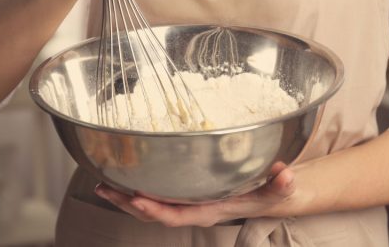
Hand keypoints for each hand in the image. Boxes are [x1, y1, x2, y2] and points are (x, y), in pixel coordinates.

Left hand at [94, 162, 295, 226]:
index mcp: (210, 209)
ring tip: (101, 184)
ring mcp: (189, 202)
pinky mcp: (187, 193)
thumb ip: (283, 184)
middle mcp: (194, 209)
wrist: (272, 195)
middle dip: (126, 202)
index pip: (177, 214)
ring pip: (151, 204)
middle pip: (154, 212)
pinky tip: (124, 174)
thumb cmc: (271, 191)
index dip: (155, 208)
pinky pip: (158, 194)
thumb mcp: (280, 188)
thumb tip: (286, 174)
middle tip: (102, 189)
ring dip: (124, 196)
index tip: (135, 199)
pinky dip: (138, 187)